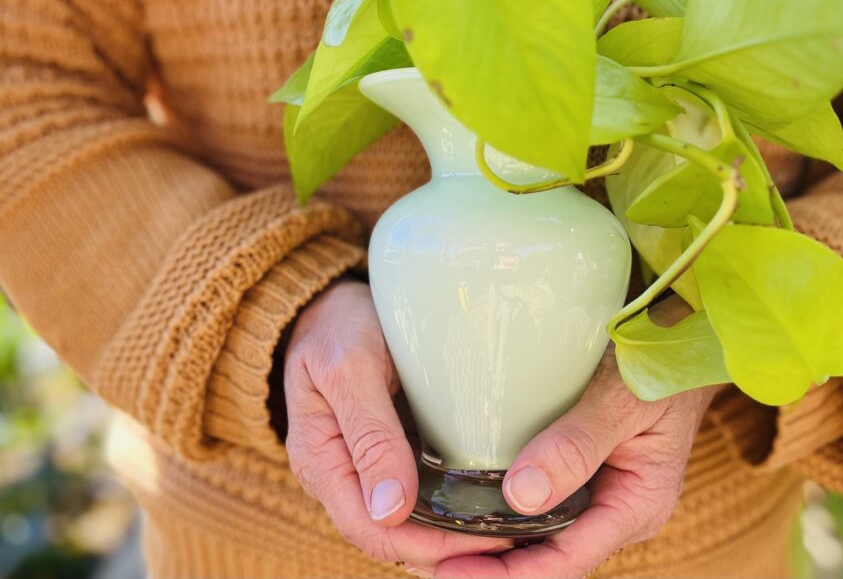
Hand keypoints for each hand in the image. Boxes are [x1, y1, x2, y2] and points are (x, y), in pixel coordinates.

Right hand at [283, 279, 513, 568]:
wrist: (328, 301)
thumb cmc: (338, 325)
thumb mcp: (350, 368)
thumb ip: (369, 435)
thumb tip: (390, 508)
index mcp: (321, 463)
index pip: (372, 531)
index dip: (428, 545)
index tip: (486, 540)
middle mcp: (340, 477)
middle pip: (393, 539)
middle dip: (448, 549)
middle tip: (513, 539)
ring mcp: (363, 467)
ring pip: (407, 524)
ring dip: (453, 535)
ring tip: (510, 528)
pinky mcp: (386, 453)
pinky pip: (416, 496)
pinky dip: (450, 507)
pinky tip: (488, 500)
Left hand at [436, 298, 717, 578]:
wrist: (679, 334)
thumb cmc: (658, 362)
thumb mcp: (621, 398)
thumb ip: (577, 444)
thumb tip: (521, 496)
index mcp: (636, 505)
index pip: (564, 560)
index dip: (505, 574)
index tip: (448, 571)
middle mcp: (616, 509)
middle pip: (544, 555)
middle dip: (486, 564)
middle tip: (420, 554)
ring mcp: (598, 492)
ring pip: (536, 533)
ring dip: (486, 539)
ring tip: (426, 536)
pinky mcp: (579, 471)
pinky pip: (535, 500)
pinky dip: (496, 506)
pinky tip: (455, 499)